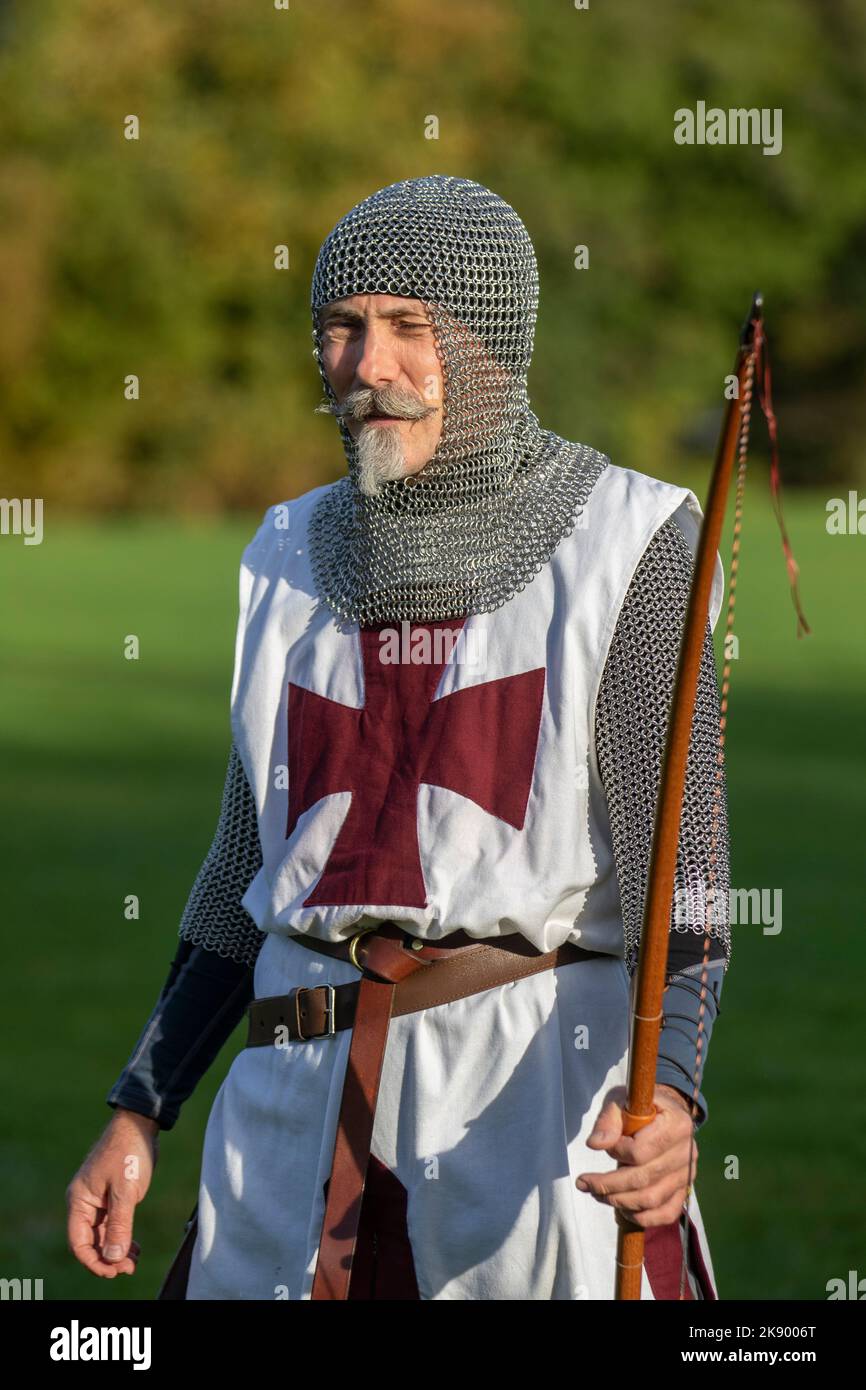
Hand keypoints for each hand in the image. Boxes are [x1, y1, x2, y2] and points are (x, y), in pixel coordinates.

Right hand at [66, 1109, 158, 1276]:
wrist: (139, 1124)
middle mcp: (85, 1203)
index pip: (78, 1242)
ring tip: (134, 1262)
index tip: (113, 1271)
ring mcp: (98, 1200)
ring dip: (116, 1250)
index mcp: (79, 1200)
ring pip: (102, 1235)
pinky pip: (112, 1224)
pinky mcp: (112, 1197)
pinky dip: (122, 1237)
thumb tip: (112, 1257)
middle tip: (128, 1268)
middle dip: (107, 1258)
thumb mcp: (126, 1191)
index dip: (93, 1261)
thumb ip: (119, 1225)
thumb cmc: (129, 1153)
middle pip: (90, 1241)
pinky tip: (135, 1248)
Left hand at [575, 1083, 696, 1228]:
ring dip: (620, 1202)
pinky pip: (667, 1213)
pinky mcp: (684, 1189)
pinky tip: (622, 1210)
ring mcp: (687, 1173)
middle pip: (644, 1179)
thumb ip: (608, 1120)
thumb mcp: (621, 1100)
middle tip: (585, 1183)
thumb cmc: (641, 1105)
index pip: (640, 1152)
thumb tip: (595, 1145)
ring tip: (597, 1194)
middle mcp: (687, 1152)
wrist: (666, 1112)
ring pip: (652, 1199)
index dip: (616, 1153)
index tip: (605, 1147)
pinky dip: (643, 1218)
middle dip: (608, 1185)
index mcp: (676, 1125)